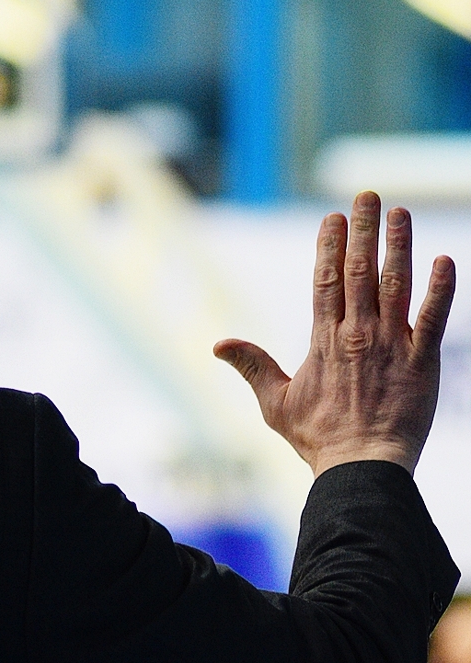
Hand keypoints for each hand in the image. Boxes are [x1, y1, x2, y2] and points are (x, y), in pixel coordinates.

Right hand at [214, 191, 454, 476]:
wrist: (361, 467)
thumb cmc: (318, 439)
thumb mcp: (275, 403)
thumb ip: (252, 367)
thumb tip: (217, 344)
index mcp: (323, 341)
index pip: (324, 281)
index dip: (329, 245)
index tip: (332, 216)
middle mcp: (357, 334)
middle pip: (359, 271)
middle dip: (363, 230)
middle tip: (367, 195)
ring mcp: (392, 345)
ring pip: (396, 284)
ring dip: (398, 246)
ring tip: (399, 213)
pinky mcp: (423, 361)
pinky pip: (434, 317)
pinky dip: (441, 288)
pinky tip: (446, 260)